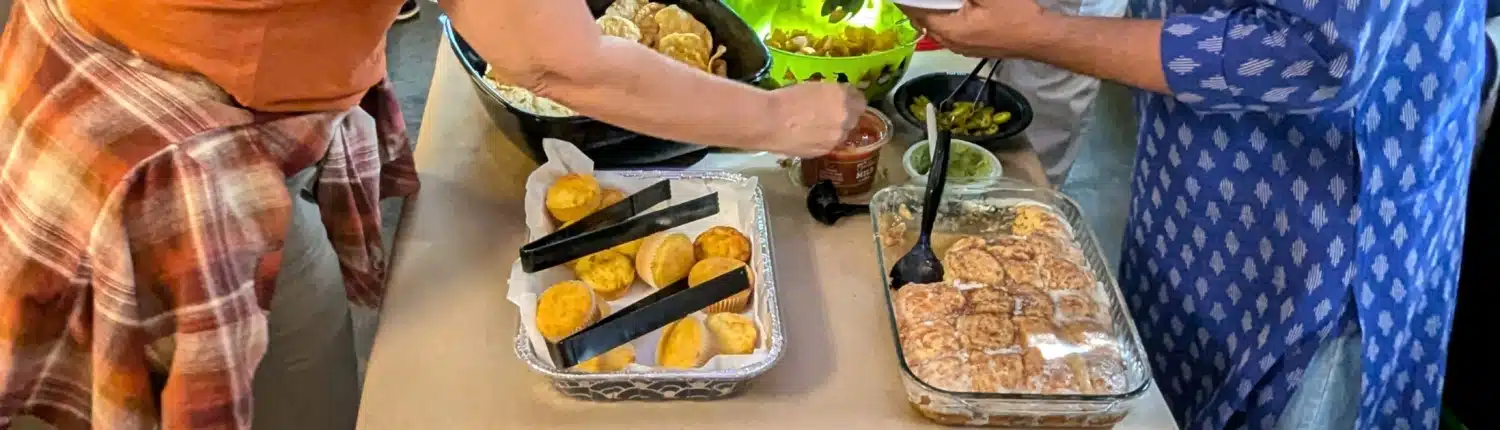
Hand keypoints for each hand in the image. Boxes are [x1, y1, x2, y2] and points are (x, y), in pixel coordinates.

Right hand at [762, 83, 865, 157]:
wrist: (769, 122)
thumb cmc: (787, 99)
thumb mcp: (814, 87)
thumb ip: (833, 93)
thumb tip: (839, 98)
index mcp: (844, 99)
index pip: (860, 99)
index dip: (851, 99)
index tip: (843, 99)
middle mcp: (845, 120)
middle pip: (854, 118)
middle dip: (845, 115)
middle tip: (828, 112)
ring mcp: (836, 139)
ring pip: (843, 134)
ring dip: (835, 129)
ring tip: (816, 125)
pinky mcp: (824, 152)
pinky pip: (830, 144)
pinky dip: (823, 140)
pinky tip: (808, 135)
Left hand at [900, 0, 1057, 58]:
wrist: (1041, 38)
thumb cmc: (1016, 15)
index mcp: (950, 31)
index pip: (917, 13)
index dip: (908, 1)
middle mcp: (951, 44)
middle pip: (924, 22)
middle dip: (917, 6)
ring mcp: (963, 48)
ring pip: (937, 28)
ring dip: (931, 12)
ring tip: (930, 1)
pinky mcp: (974, 48)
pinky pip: (950, 32)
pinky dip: (945, 18)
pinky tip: (953, 8)